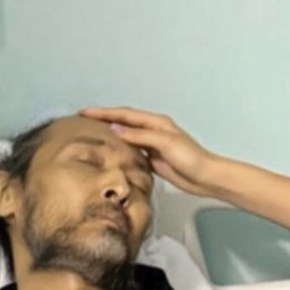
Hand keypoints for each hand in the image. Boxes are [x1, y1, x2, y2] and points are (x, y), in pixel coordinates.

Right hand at [79, 106, 223, 197]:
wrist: (206, 177)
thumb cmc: (191, 158)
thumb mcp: (165, 143)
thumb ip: (140, 136)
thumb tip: (116, 129)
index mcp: (157, 122)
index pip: (125, 114)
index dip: (104, 113)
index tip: (85, 112)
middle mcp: (154, 131)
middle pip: (124, 122)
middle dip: (104, 120)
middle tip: (83, 120)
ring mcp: (153, 145)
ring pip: (127, 137)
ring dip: (110, 134)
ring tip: (91, 134)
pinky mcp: (154, 160)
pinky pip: (132, 151)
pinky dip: (120, 150)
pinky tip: (110, 154)